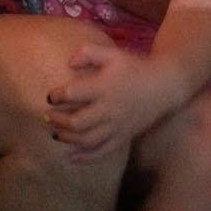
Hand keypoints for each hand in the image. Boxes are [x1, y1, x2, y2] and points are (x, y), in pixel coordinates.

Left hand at [44, 41, 174, 159]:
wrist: (164, 85)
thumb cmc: (134, 66)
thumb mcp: (112, 53)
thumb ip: (88, 52)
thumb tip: (68, 63)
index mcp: (104, 87)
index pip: (74, 94)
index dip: (58, 96)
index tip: (49, 96)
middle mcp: (109, 109)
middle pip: (78, 123)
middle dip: (58, 121)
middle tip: (46, 117)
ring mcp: (117, 126)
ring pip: (88, 140)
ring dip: (68, 139)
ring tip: (55, 133)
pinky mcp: (124, 136)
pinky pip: (103, 152)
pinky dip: (86, 158)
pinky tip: (71, 158)